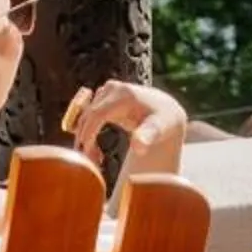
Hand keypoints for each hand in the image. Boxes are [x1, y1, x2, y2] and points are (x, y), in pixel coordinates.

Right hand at [67, 80, 187, 174]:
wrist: (166, 111)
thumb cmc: (164, 121)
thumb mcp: (159, 129)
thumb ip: (148, 137)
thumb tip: (138, 148)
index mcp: (124, 94)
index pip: (96, 114)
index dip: (88, 134)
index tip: (87, 155)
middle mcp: (112, 88)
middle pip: (88, 115)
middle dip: (85, 140)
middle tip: (91, 163)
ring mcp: (107, 91)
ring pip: (85, 116)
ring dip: (85, 138)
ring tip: (96, 159)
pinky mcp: (104, 97)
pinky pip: (88, 116)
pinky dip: (88, 132)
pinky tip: (96, 149)